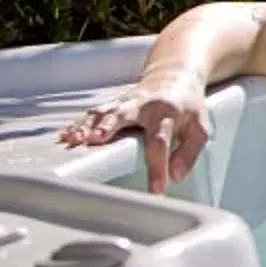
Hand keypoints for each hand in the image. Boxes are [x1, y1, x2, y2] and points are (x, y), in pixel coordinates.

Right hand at [57, 67, 210, 193]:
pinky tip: (65, 135)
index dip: (158, 167)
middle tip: (97, 140)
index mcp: (166, 113)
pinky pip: (92, 114)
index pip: (160, 142)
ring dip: (88, 125)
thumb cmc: (187, 107)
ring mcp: (124, 104)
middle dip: (109, 127)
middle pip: (124, 116)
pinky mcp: (112, 105)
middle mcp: (142, 106)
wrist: (174, 77)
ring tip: (74, 139)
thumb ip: (190, 152)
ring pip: (103, 113)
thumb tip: (177, 176)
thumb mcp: (199, 127)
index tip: (157, 189)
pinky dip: (78, 124)